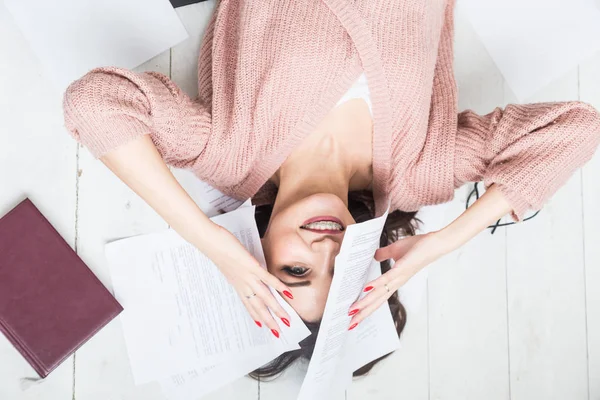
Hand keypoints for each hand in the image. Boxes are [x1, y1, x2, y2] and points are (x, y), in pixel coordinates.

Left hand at [202, 223, 292, 337]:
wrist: (209, 241)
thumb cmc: (217, 248)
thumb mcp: (227, 263)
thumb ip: (236, 270)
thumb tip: (246, 269)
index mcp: (236, 284)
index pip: (248, 304)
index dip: (256, 315)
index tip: (262, 326)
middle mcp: (242, 283)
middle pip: (258, 306)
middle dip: (269, 320)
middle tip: (279, 332)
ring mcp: (247, 275)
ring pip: (264, 296)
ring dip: (276, 309)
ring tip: (286, 318)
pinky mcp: (251, 265)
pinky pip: (266, 278)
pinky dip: (277, 286)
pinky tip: (286, 293)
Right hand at [347, 232, 452, 328]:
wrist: (435, 244)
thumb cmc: (418, 247)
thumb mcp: (395, 250)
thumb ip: (383, 254)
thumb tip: (373, 255)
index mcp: (394, 281)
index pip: (378, 298)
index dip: (367, 308)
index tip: (355, 317)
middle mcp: (396, 283)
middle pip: (377, 302)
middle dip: (363, 314)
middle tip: (350, 325)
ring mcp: (399, 277)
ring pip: (379, 294)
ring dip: (366, 304)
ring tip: (353, 311)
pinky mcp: (402, 269)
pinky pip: (386, 278)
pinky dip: (376, 285)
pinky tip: (365, 290)